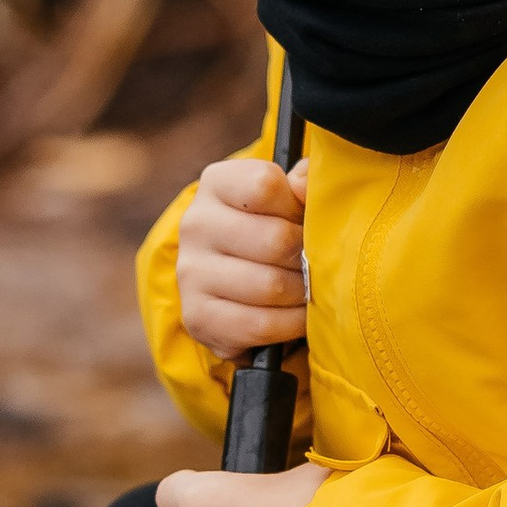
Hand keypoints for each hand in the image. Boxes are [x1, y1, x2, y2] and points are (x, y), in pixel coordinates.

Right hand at [175, 152, 310, 361]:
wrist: (238, 287)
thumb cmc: (273, 231)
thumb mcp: (290, 199)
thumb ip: (306, 181)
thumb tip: (304, 185)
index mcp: (217, 183)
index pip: (265, 185)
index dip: (298, 207)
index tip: (302, 220)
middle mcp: (195, 224)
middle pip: (276, 240)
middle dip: (308, 256)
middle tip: (315, 263)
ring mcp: (190, 272)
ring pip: (271, 286)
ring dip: (303, 293)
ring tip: (309, 289)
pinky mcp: (197, 316)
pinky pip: (260, 325)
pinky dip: (290, 324)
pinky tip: (297, 315)